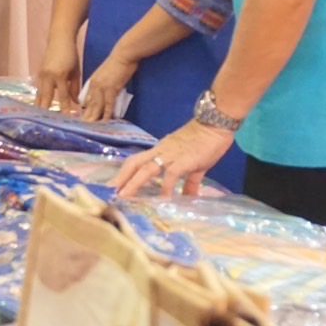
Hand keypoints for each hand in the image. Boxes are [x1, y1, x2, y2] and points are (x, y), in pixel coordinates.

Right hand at [35, 36, 82, 114]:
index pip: (62, 97)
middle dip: (46, 112)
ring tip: (39, 120)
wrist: (59, 38)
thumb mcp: (76, 71)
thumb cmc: (71, 54)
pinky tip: (38, 108)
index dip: (64, 109)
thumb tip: (76, 103)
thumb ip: (75, 88)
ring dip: (40, 107)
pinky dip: (39, 99)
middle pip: (46, 99)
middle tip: (46, 124)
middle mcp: (48, 77)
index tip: (66, 120)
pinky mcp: (38, 74)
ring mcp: (41, 75)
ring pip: (39, 95)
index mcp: (60, 76)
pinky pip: (38, 90)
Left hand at [82, 51, 137, 122]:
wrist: (123, 55)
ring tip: (91, 128)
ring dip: (95, 118)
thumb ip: (101, 84)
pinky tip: (106, 121)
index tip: (83, 118)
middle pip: (90, 104)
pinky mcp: (111, 89)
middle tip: (83, 127)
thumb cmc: (117, 63)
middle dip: (87, 117)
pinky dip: (107, 113)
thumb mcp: (105, 74)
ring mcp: (102, 87)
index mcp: (92, 82)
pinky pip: (108, 104)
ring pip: (97, 106)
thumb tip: (103, 94)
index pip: (86, 99)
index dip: (85, 109)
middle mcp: (94, 86)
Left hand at [113, 121, 235, 198]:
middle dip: (121, 178)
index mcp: (161, 150)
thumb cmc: (205, 141)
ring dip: (133, 182)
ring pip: (146, 168)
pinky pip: (171, 174)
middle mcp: (161, 152)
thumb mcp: (195, 164)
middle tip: (110, 193)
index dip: (124, 173)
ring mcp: (171, 155)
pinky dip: (165, 187)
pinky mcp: (184, 160)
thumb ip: (189, 182)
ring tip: (124, 196)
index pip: (137, 161)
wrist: (215, 124)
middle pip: (135, 163)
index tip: (115, 186)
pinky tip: (163, 200)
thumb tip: (188, 198)